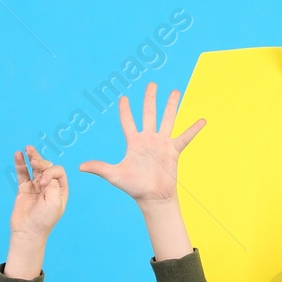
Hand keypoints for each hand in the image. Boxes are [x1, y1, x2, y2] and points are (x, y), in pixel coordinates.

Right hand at [9, 145, 67, 239]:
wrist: (28, 231)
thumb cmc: (44, 220)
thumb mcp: (54, 202)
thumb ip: (53, 184)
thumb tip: (45, 173)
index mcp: (60, 190)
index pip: (58, 171)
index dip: (50, 172)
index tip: (42, 183)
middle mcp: (49, 187)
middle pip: (47, 167)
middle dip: (41, 162)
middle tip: (34, 162)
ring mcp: (36, 187)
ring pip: (35, 168)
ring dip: (32, 157)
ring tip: (28, 148)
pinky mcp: (24, 189)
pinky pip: (22, 173)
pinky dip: (20, 164)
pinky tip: (18, 154)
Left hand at [79, 82, 204, 202]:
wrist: (152, 198)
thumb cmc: (134, 187)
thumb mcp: (114, 175)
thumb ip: (99, 167)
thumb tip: (80, 167)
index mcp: (134, 142)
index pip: (128, 122)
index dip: (125, 110)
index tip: (123, 98)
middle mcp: (148, 139)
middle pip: (149, 113)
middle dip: (150, 98)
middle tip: (152, 84)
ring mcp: (162, 143)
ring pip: (167, 119)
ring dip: (171, 105)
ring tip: (175, 91)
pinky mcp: (173, 151)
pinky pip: (185, 137)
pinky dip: (194, 129)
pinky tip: (202, 120)